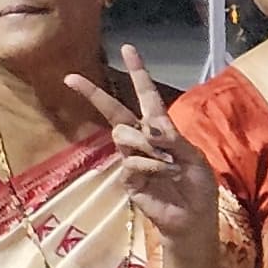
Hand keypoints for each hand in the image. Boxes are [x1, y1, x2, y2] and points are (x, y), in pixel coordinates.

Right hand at [73, 45, 216, 253]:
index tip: (128, 48)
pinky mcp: (126, 178)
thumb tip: (151, 128)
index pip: (147, 96)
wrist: (194, 219)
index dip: (139, 73)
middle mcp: (142, 140)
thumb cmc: (198, 187)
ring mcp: (131, 159)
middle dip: (93, 94)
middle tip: (70, 78)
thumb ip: (174, 140)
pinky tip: (165, 175)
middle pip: (114, 111)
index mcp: (162, 130)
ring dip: (147, 144)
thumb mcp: (194, 158)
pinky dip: (152, 165)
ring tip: (168, 162)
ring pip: (123, 135)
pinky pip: (131, 161)